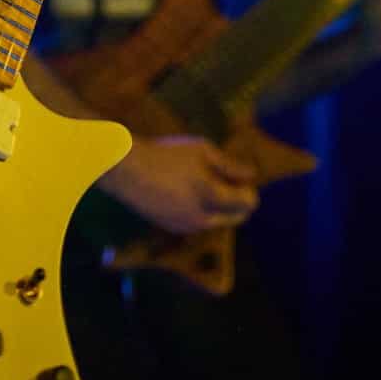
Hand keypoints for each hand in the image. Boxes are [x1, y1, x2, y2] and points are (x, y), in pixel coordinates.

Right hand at [106, 134, 258, 234]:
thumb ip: (229, 166)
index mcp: (212, 197)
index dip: (249, 190)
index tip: (241, 177)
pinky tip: (186, 192)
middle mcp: (203, 219)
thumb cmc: (166, 154)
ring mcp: (187, 227)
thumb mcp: (201, 151)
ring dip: (218, 208)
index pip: (247, 204)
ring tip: (202, 183)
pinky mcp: (173, 229)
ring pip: (216, 222)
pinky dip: (200, 211)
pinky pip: (197, 223)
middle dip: (237, 202)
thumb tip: (252, 175)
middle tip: (226, 181)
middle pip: (235, 218)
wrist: (128, 171)